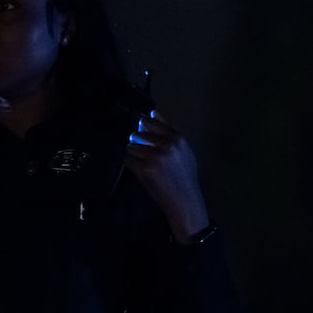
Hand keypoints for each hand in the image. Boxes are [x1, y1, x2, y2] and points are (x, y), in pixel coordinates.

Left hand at [124, 109, 210, 241]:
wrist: (184, 200)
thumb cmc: (184, 176)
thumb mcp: (183, 150)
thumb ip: (169, 131)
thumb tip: (153, 112)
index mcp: (178, 138)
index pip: (152, 121)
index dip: (142, 125)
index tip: (139, 131)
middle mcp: (167, 144)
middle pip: (138, 134)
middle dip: (135, 142)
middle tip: (140, 152)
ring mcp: (155, 156)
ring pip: (131, 146)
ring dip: (132, 154)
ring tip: (141, 163)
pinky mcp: (144, 168)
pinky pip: (128, 159)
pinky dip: (129, 164)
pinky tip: (138, 170)